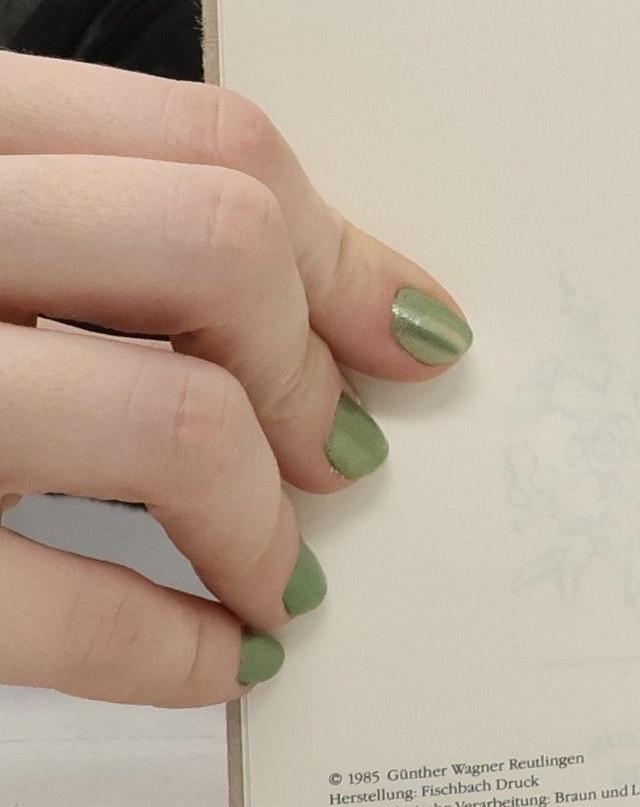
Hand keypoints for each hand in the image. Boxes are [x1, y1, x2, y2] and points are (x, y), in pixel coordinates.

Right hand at [0, 56, 470, 703]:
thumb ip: (110, 229)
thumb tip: (349, 314)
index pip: (208, 143)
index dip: (344, 248)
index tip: (412, 329)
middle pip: (218, 250)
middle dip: (313, 367)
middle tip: (346, 453)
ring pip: (174, 419)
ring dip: (263, 522)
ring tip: (279, 576)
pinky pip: (61, 608)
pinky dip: (168, 649)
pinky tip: (215, 663)